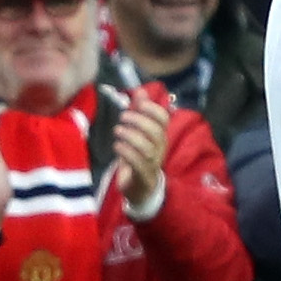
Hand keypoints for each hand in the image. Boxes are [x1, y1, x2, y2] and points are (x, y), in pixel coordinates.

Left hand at [111, 87, 172, 204]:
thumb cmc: (138, 157)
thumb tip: (140, 90)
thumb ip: (139, 112)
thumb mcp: (138, 134)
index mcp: (160, 136)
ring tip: (117, 131)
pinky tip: (117, 146)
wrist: (142, 189)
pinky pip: (137, 163)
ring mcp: (152, 162)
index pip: (163, 119)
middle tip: (122, 117)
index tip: (139, 103)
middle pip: (156, 132)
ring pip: (147, 147)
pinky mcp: (142, 175)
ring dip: (131, 136)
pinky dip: (126, 152)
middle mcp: (159, 148)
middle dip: (139, 121)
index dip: (152, 109)